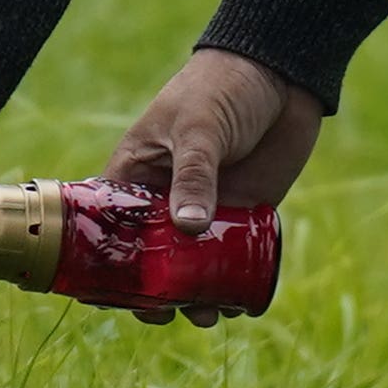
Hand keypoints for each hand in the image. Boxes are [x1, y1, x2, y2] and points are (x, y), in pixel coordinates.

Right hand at [98, 47, 322, 323]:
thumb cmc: (223, 86)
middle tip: (164, 315)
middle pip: (150, 259)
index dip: (104, 265)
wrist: (283, 72)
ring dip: (196, 296)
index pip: (108, 227)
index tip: (105, 300)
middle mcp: (166, 199)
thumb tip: (187, 230)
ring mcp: (206, 209)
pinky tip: (241, 304)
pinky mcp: (245, 213)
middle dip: (154, 293)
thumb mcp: (200, 127)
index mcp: (137, 174)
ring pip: (192, 267)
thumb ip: (194, 175)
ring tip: (207, 315)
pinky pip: (234, 259)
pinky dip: (235, 285)